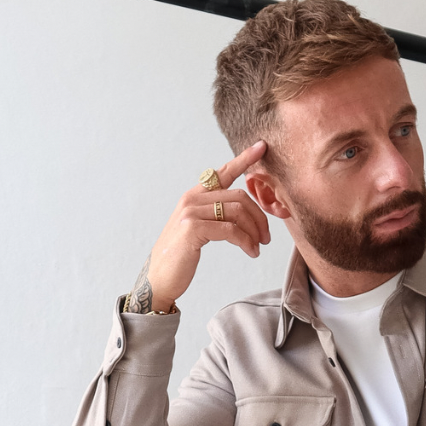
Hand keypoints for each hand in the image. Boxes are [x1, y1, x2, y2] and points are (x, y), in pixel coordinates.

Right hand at [126, 142, 268, 312]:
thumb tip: (242, 210)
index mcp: (194, 195)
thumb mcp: (198, 228)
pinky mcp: (193, 228)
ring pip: (238, 212)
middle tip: (266, 237)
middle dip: (259, 216)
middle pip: (239, 196)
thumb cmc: (181, 256)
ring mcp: (191, 212)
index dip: (244, 159)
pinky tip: (251, 252)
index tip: (261, 147)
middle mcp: (192, 198)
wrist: (159, 278)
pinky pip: (231, 230)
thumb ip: (214, 213)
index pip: (222, 172)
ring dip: (254, 231)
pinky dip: (246, 241)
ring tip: (258, 247)